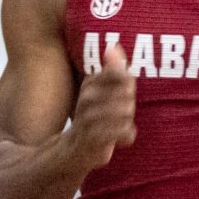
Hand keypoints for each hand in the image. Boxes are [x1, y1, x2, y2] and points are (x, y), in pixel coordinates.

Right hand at [66, 41, 136, 169]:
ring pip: (125, 112)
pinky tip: (123, 137)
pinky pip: (122, 132)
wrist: (69, 152)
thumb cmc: (90, 120)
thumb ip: (111, 70)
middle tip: (122, 113)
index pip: (120, 74)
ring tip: (121, 125)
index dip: (127, 85)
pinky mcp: (92, 140)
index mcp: (90, 84)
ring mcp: (88, 119)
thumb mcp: (98, 92)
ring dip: (127, 121)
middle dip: (129, 104)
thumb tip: (113, 46)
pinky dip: (126, 135)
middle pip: (126, 93)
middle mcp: (86, 99)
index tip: (122, 95)